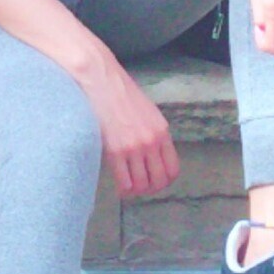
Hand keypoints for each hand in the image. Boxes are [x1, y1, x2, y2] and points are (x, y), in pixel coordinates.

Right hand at [74, 46, 179, 198]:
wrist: (101, 81)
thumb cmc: (120, 94)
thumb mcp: (147, 113)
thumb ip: (152, 134)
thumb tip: (151, 154)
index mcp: (162, 132)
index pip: (173, 169)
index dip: (165, 181)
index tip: (155, 182)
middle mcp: (151, 141)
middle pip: (159, 180)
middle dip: (150, 189)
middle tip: (141, 189)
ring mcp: (134, 147)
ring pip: (142, 184)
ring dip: (136, 191)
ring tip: (128, 188)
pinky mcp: (116, 150)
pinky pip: (125, 181)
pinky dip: (124, 189)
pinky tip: (119, 187)